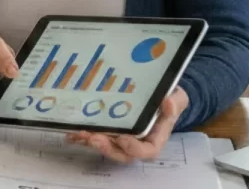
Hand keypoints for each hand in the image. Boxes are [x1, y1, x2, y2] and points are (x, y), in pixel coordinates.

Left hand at [66, 86, 188, 163]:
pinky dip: (82, 137)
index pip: (147, 150)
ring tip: (80, 134)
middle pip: (122, 153)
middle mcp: (137, 142)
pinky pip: (96, 138)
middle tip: (93, 138)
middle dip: (107, 148)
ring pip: (107, 147)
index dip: (134, 148)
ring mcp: (122, 138)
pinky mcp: (109, 132)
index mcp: (155, 138)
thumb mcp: (177, 97)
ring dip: (92, 142)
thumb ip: (175, 102)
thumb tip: (167, 102)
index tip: (123, 139)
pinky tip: (70, 133)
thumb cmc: (169, 99)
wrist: (160, 95)